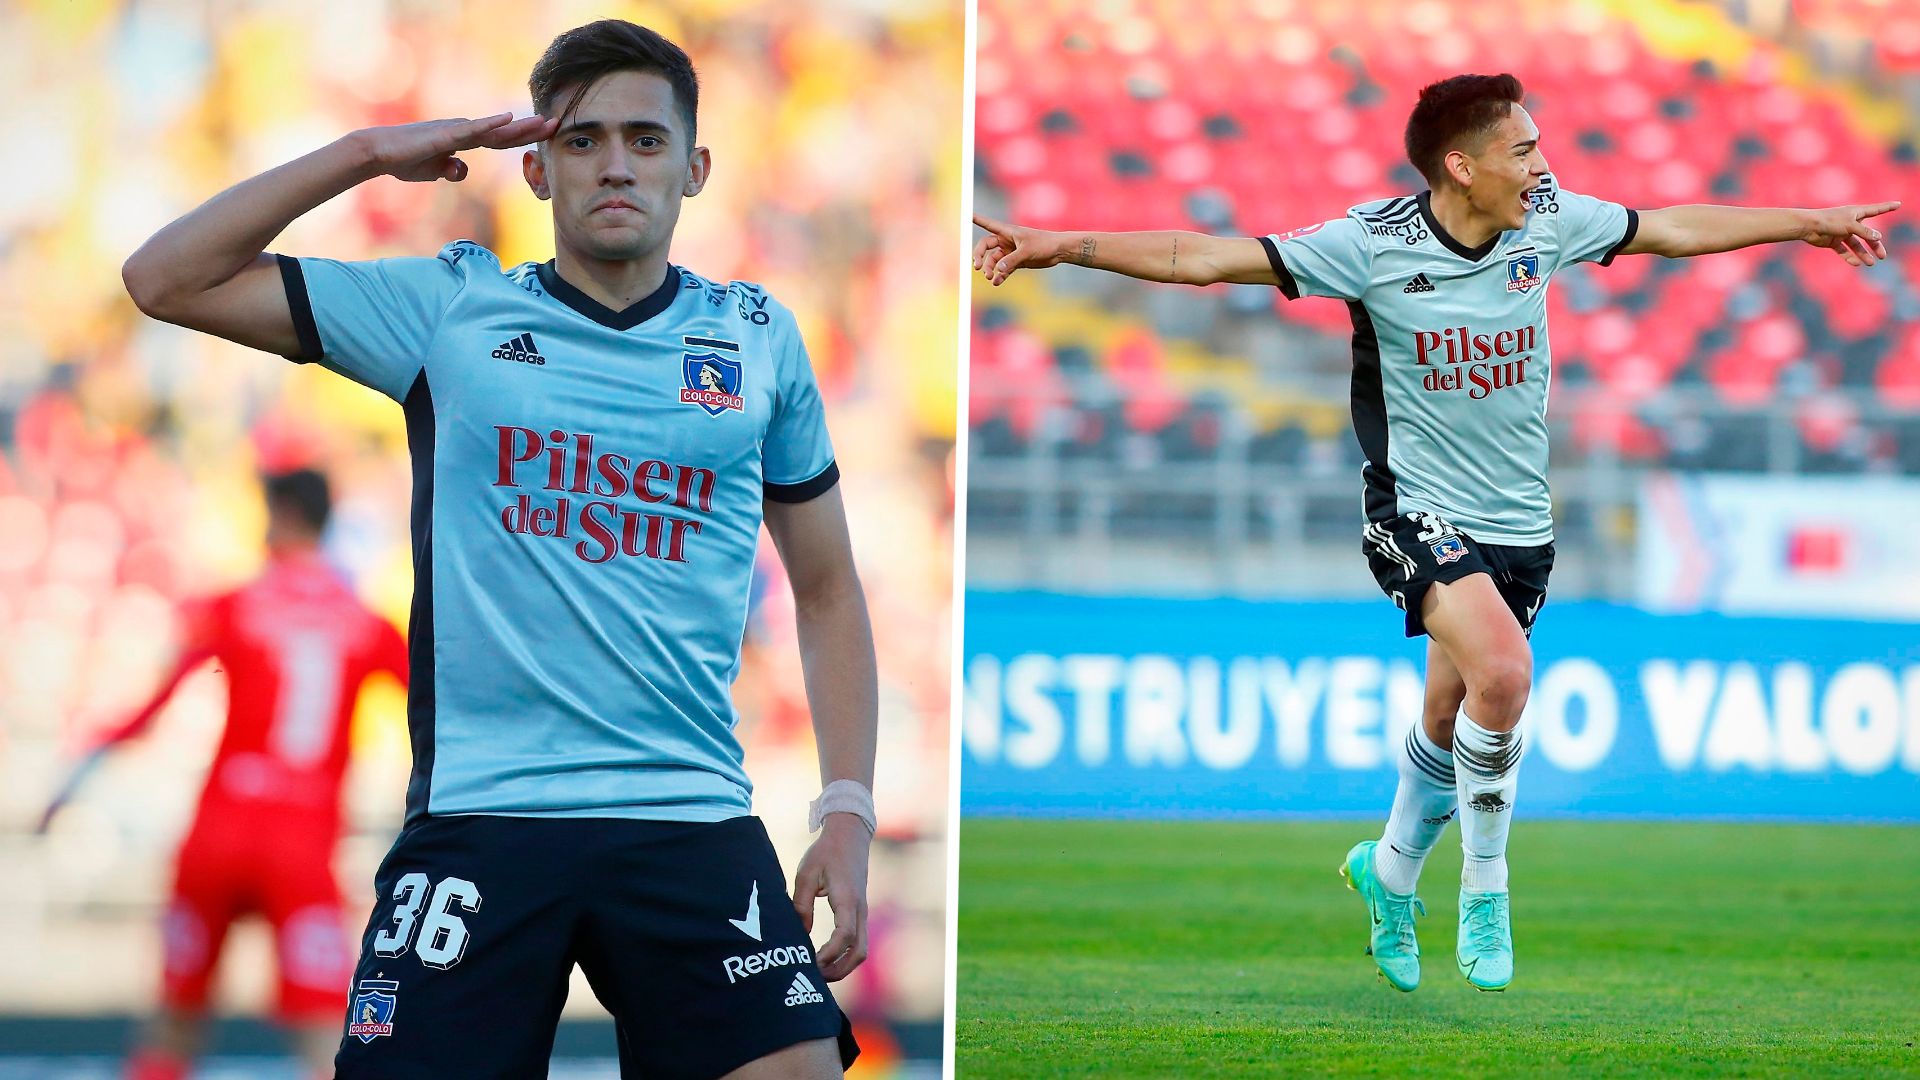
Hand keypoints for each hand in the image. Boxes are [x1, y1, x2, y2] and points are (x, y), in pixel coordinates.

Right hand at [355, 113, 560, 183]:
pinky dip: (490, 124)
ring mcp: (455, 131)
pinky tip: (507, 119)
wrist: (378, 154)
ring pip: (494, 129)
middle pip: (503, 132)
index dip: (523, 138)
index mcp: (463, 140)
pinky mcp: (445, 135)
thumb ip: (451, 170)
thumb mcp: (434, 171)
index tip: (545, 135)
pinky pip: (472, 130)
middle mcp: (463, 130)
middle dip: (531, 130)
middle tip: (558, 124)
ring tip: (543, 122)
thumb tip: (462, 170)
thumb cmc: (404, 160)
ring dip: (520, 127)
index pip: (499, 140)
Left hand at [791, 814, 871, 980]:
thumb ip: (801, 904)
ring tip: (819, 972)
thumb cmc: (825, 852)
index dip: (830, 954)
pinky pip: (857, 941)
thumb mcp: (806, 874)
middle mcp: (859, 909)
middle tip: (815, 976)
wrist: (849, 836)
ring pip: (861, 949)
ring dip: (843, 966)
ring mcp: (862, 912)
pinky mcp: (859, 912)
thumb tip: (800, 933)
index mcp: (847, 899)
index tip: (812, 963)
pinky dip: (844, 955)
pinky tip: (825, 958)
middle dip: (839, 969)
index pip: (845, 935)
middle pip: (859, 951)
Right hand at [973, 214, 1069, 284]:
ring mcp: (1010, 252)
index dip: (977, 220)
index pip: (988, 224)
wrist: (1058, 251)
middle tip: (977, 267)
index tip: (965, 214)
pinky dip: (1000, 276)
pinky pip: (1003, 269)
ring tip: (990, 278)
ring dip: (990, 269)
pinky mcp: (1016, 262)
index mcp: (1007, 232)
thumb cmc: (1044, 244)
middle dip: (980, 257)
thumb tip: (997, 270)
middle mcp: (1006, 241)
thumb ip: (1011, 260)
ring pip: (994, 261)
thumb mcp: (1027, 251)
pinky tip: (997, 282)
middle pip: (986, 247)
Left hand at [1801, 201, 1899, 266]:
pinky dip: (1849, 257)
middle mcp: (1850, 222)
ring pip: (1856, 245)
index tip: (1898, 204)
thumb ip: (1864, 232)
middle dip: (1875, 245)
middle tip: (1883, 256)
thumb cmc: (1830, 221)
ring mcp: (1842, 232)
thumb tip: (1878, 237)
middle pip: (1867, 235)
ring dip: (1863, 254)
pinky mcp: (1833, 241)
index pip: (1876, 210)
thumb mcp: (1850, 225)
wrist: (1808, 227)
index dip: (1887, 207)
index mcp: (1856, 213)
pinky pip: (1843, 251)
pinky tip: (1856, 263)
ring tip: (1870, 263)